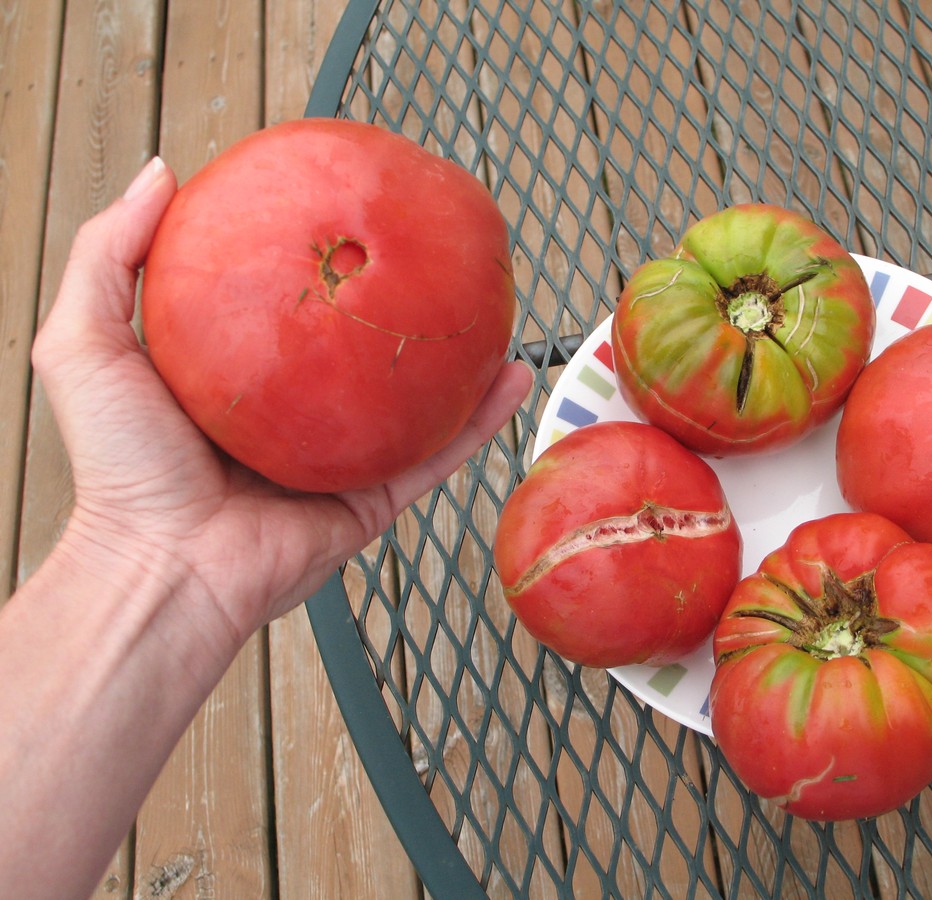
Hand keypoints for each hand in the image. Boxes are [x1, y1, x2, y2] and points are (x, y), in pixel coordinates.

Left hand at [32, 156, 532, 655]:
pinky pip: (440, 451)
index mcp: (240, 380)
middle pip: (361, 348)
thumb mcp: (85, 342)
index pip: (287, 306)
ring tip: (489, 305)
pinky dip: (481, 417)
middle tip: (430, 252)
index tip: (342, 213)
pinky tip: (511, 375)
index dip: (315, 259)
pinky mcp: (376, 496)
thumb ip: (109, 255)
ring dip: (457, 355)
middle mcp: (298, 414)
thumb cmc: (123, 468)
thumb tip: (161, 174)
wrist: (166, 566)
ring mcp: (343, 455)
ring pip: (417, 397)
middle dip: (399, 303)